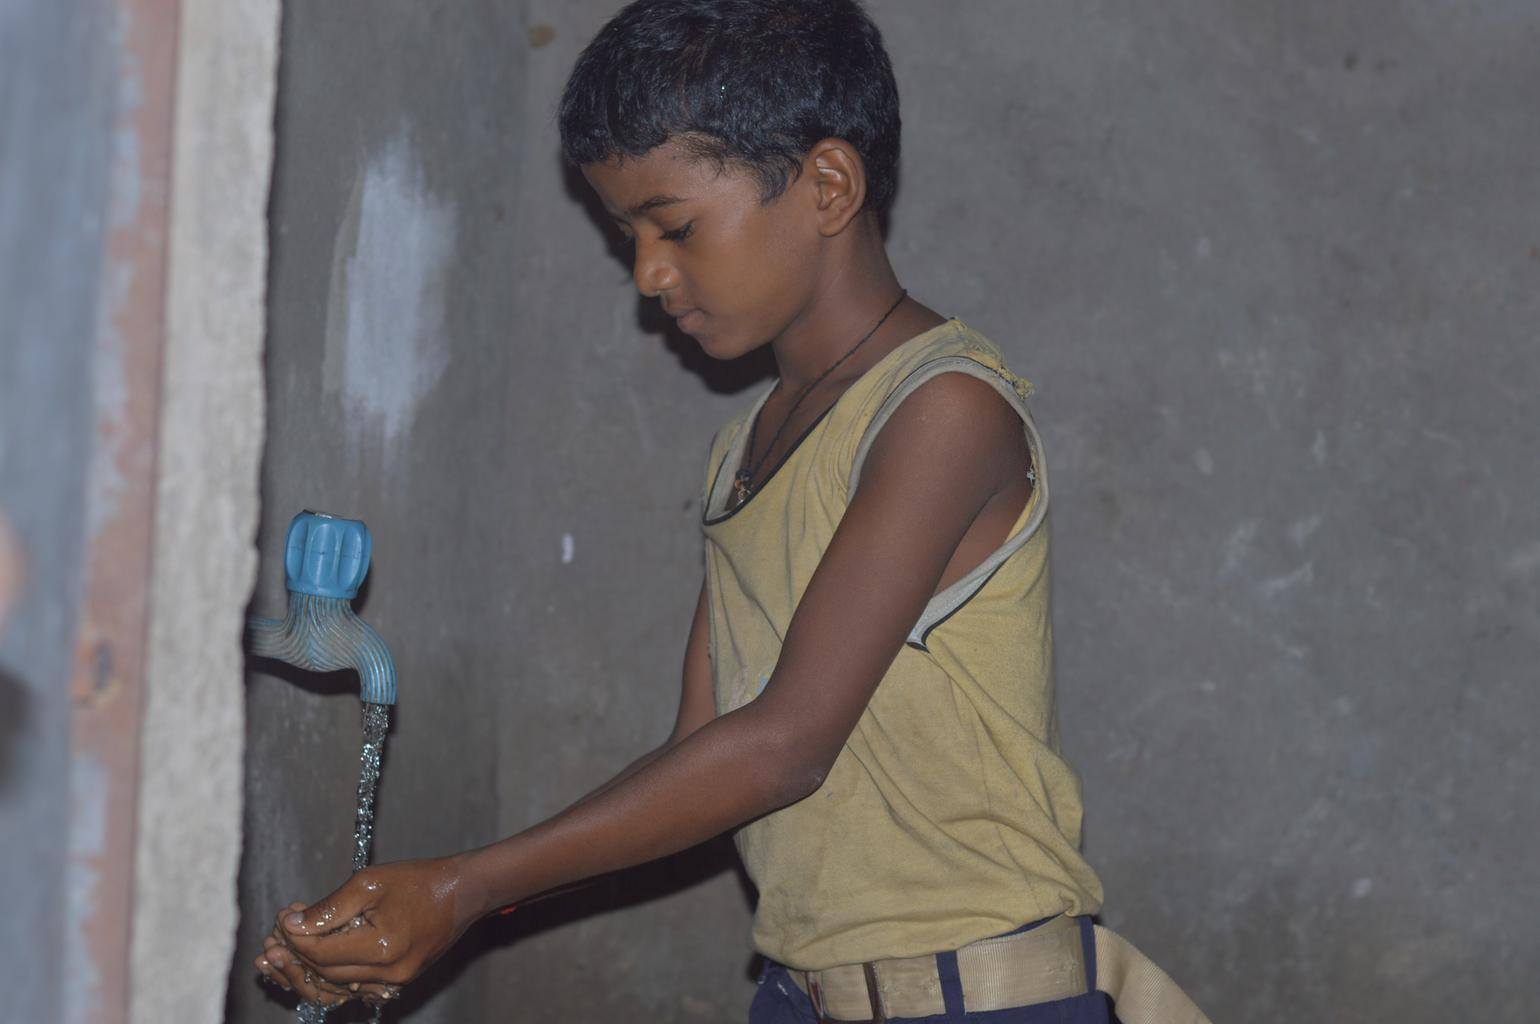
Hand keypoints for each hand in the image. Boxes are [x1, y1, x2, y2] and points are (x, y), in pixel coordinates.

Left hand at [275, 857, 478, 987]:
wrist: (462, 894)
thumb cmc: (418, 880)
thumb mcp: (371, 882)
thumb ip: (330, 906)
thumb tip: (293, 925)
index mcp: (384, 946)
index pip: (322, 953)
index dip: (294, 939)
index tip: (281, 919)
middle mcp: (390, 973)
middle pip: (325, 974)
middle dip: (294, 957)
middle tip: (272, 938)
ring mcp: (395, 982)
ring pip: (336, 989)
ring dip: (304, 974)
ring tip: (276, 960)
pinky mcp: (397, 982)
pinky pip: (353, 989)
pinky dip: (327, 980)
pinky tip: (305, 968)